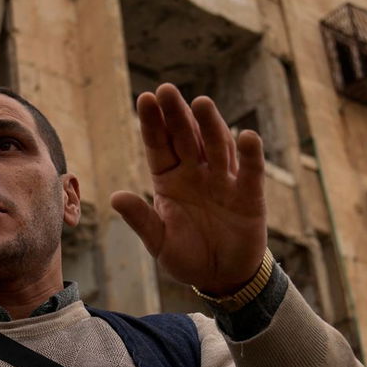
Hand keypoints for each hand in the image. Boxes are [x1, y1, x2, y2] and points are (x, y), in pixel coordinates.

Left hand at [110, 84, 267, 295]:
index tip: (145, 98)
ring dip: (210, 125)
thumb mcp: (159, 243)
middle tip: (166, 89)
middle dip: (176, 114)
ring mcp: (223, 180)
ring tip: (201, 103)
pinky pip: (250, 172)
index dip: (152, 123)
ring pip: (216, 146)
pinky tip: (247, 137)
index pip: (159, 146)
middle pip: (185, 138)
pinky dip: (250, 155)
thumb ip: (141, 220)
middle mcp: (195, 173)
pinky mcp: (249, 195)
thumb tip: (115, 198)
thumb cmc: (187, 256)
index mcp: (169, 180)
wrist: (223, 277)